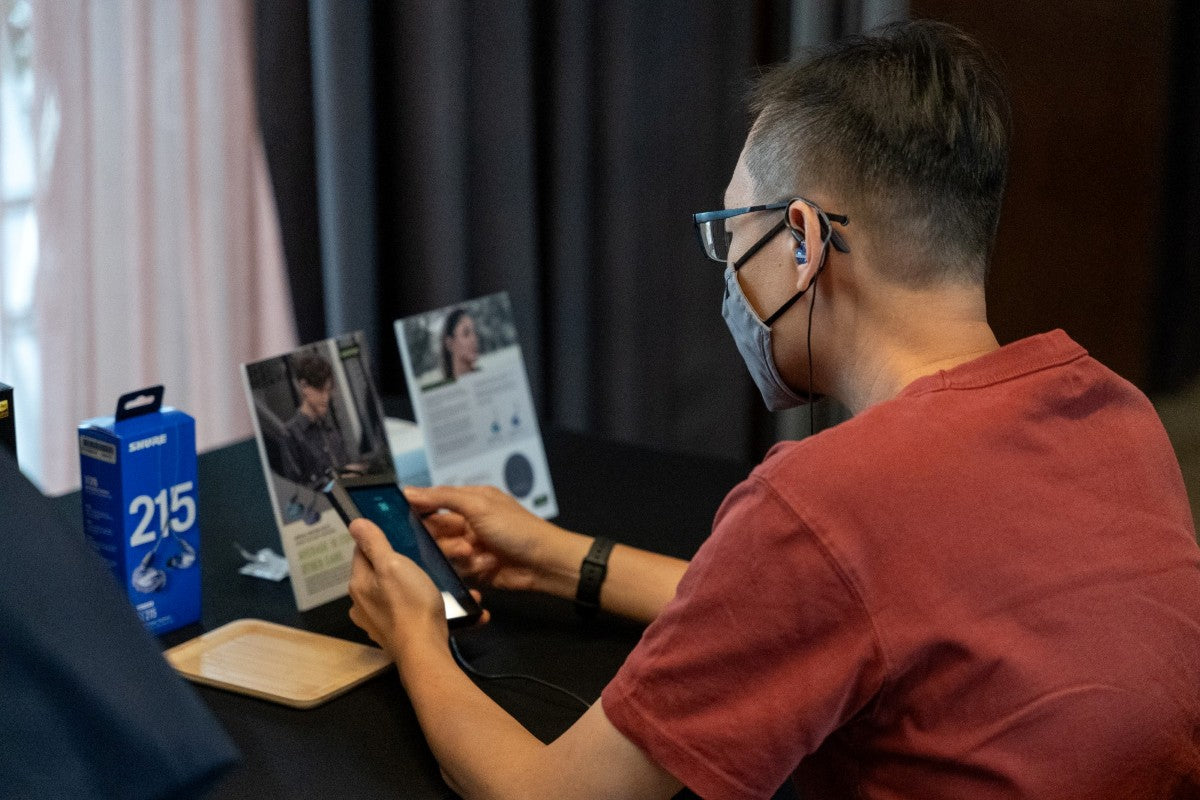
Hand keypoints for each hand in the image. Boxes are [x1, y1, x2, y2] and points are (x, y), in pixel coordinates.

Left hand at [347, 517, 448, 661]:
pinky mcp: (394, 635)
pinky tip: (443, 606)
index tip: (402, 536)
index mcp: (358, 583)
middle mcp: (362, 604)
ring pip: (396, 593)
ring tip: (439, 584)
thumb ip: (374, 543)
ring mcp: (377, 622)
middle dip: (401, 565)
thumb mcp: (392, 564)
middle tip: (426, 560)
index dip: (380, 540)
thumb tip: (354, 523)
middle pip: (379, 573)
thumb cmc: (410, 604)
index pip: (362, 551)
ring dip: (415, 588)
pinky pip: (408, 613)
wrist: (425, 651)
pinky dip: (423, 608)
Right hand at [404, 485, 574, 594]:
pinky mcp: (475, 569)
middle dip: (442, 539)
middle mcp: (468, 523)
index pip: (434, 502)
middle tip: (456, 542)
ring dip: (459, 555)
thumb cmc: (517, 529)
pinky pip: (456, 570)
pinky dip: (471, 568)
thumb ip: (443, 497)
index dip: (417, 509)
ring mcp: (471, 547)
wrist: (544, 563)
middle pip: (435, 531)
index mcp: (470, 501)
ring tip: (475, 554)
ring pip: (444, 553)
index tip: (399, 515)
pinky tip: (488, 564)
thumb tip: (410, 491)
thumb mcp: (479, 505)